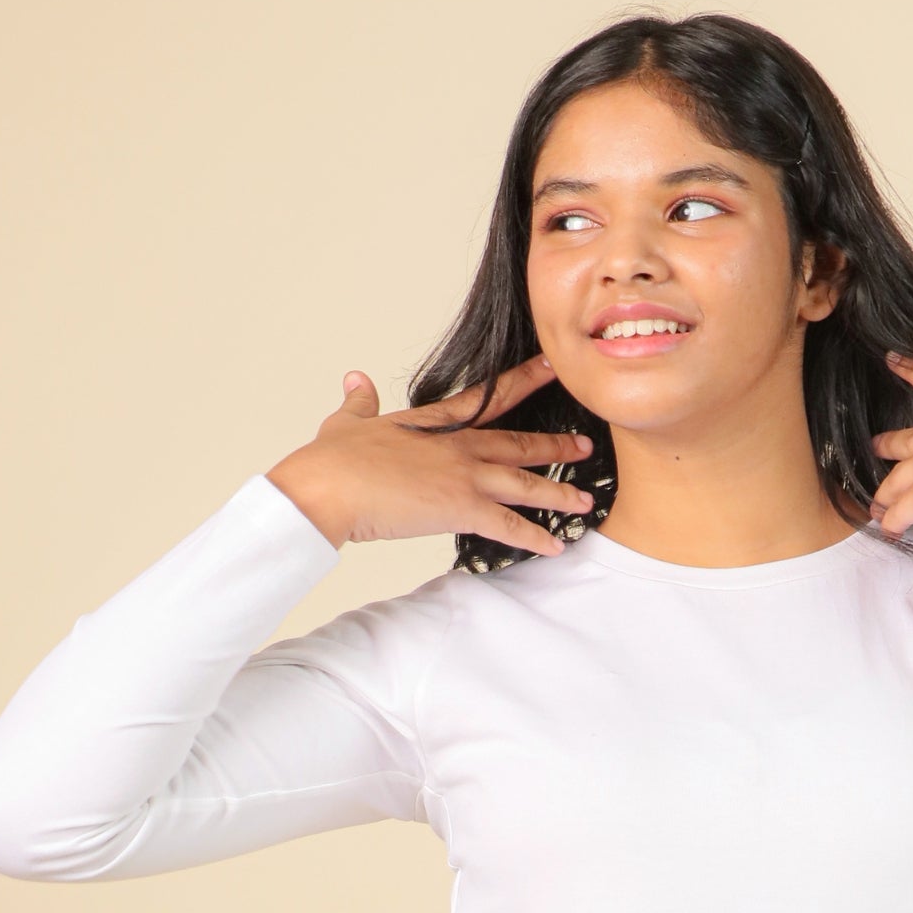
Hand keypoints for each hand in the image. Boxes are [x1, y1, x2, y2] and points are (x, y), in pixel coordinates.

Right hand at [265, 354, 595, 552]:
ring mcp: (463, 476)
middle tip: (585, 444)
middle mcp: (457, 447)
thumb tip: (356, 380)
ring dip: (557, 492)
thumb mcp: (347, 422)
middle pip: (518, 442)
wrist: (327, 487)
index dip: (523, 381)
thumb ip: (360, 401)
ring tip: (584, 499)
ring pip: (524, 483)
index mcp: (433, 423)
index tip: (549, 367)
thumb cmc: (332, 461)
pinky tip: (556, 545)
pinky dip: (535, 537)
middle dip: (555, 446)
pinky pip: (509, 526)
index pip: (488, 397)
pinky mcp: (461, 509)